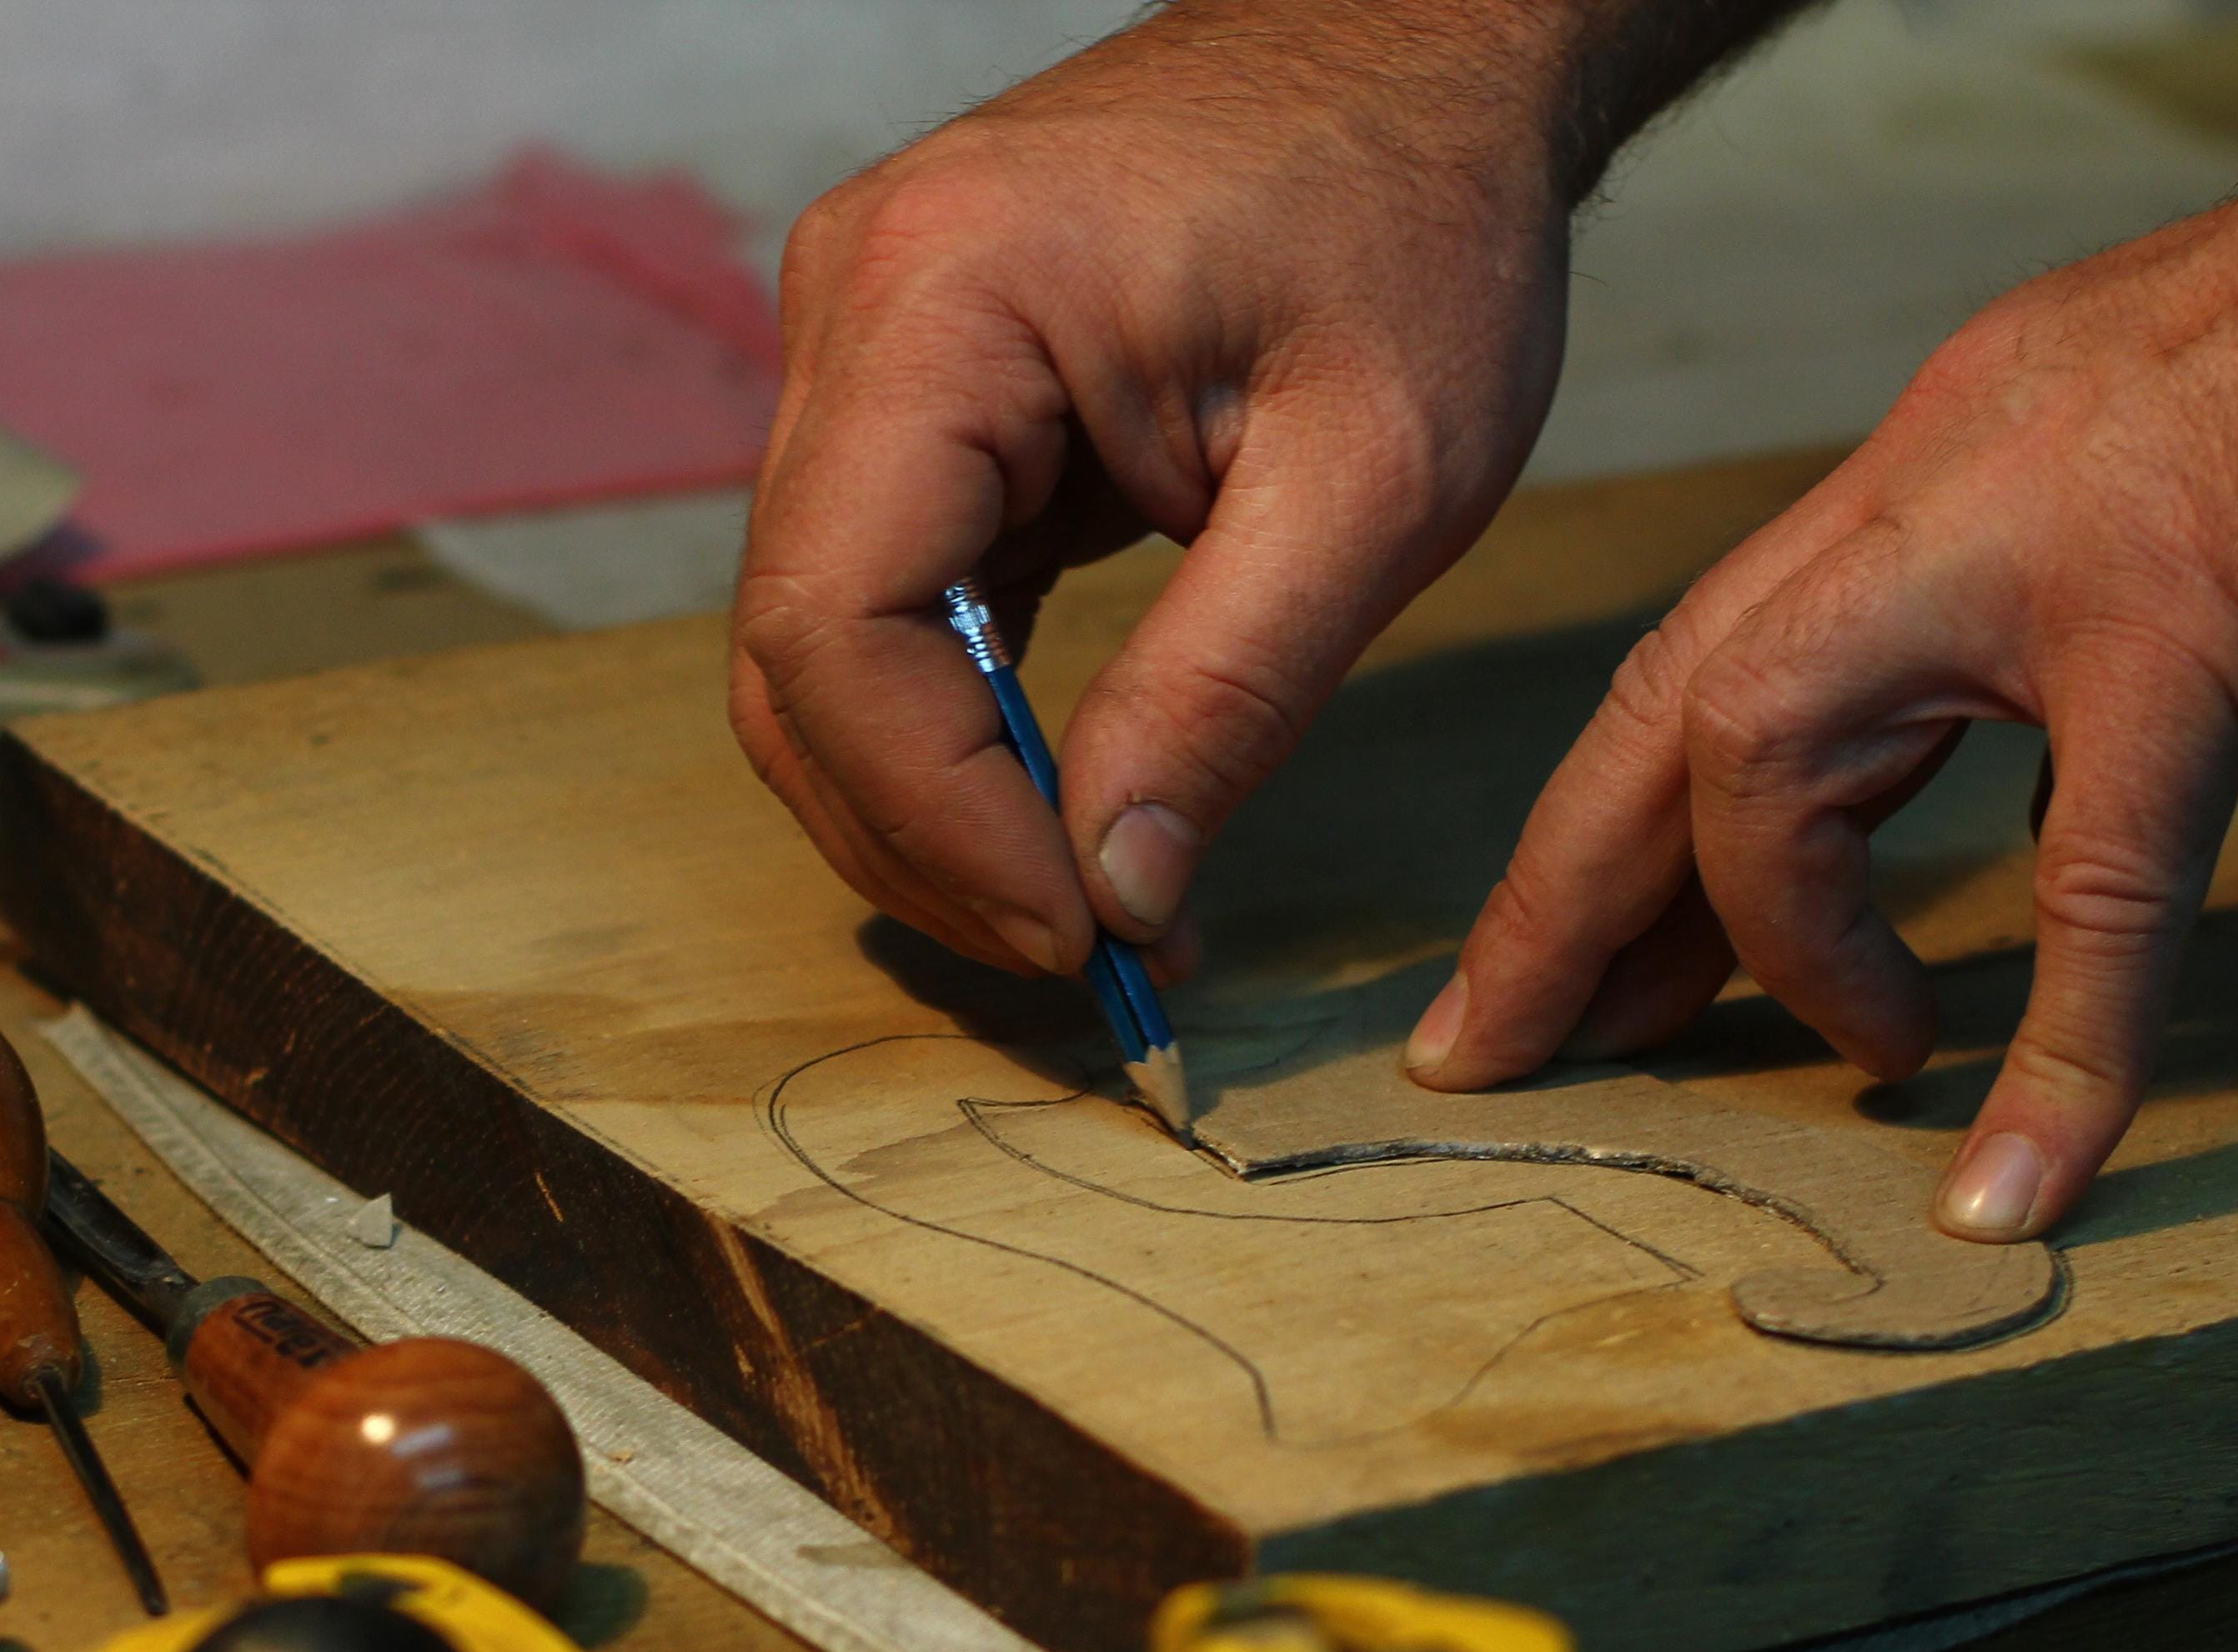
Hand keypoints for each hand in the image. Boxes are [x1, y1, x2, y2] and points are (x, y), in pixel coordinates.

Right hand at [730, 1, 1590, 982]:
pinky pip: (893, 612)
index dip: (938, 819)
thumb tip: (1119, 884)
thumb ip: (1231, 689)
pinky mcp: (925, 406)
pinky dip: (965, 737)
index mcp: (940, 302)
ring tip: (1092, 906)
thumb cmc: (1418, 223)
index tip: (1085, 935)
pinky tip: (1068, 809)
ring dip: (937, 810)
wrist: (1419, 60)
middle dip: (928, 842)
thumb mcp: (1374, 480)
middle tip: (1090, 959)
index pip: (841, 626)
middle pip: (800, 658)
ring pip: (829, 654)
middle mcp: (854, 317)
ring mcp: (872, 359)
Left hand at [1408, 106, 2237, 1240]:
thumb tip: (1977, 801)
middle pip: (1675, 709)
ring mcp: (2050, 551)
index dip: (1594, 832)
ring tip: (1854, 1062)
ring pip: (1791, 766)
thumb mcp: (2138, 510)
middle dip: (1569, 898)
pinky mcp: (2192, 632)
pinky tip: (2023, 1180)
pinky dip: (2062, 1049)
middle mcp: (1946, 484)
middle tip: (1500, 1051)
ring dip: (1793, 949)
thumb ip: (2022, 646)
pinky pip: (2091, 885)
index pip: (1699, 665)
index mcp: (1931, 471)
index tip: (1538, 974)